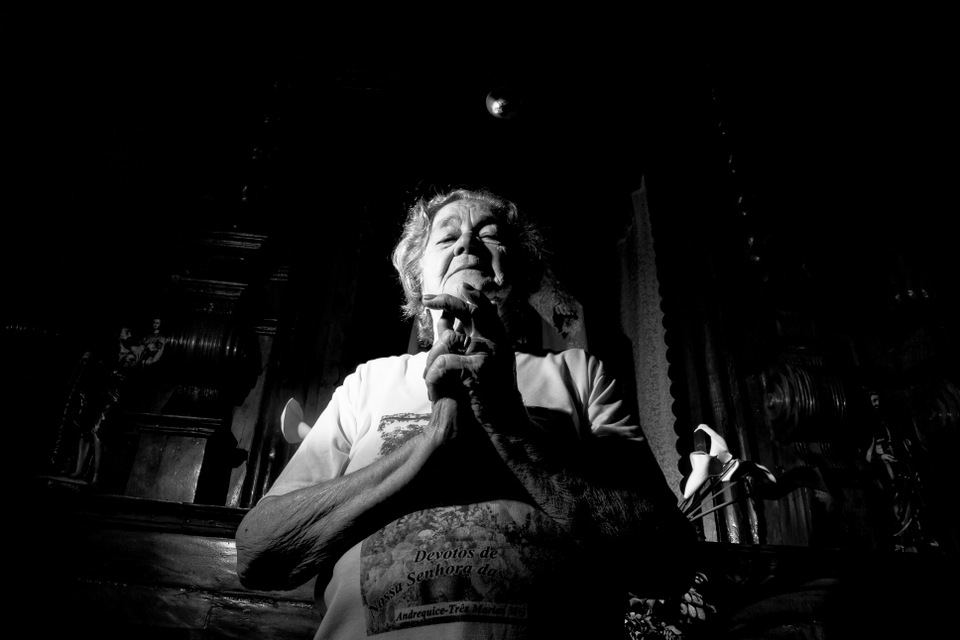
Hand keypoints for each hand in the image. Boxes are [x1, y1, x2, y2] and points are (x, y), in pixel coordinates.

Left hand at [421, 283, 520, 424]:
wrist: (505, 420)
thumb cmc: (490, 391)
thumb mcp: (483, 362)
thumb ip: (468, 341)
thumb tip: (449, 321)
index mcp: (498, 339)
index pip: (486, 308)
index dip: (472, 295)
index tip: (460, 287)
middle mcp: (497, 341)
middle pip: (470, 310)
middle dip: (446, 300)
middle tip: (426, 298)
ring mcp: (489, 353)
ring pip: (450, 337)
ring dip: (432, 352)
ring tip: (428, 373)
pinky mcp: (479, 369)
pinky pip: (446, 361)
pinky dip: (434, 371)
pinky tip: (431, 383)